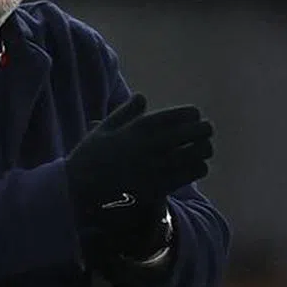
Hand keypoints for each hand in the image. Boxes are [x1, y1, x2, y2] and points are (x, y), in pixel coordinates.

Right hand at [65, 94, 213, 254]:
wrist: (81, 189)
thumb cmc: (90, 156)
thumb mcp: (104, 128)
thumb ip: (126, 112)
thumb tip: (142, 97)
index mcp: (142, 126)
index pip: (184, 115)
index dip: (193, 115)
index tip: (193, 118)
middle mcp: (155, 144)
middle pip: (197, 132)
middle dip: (204, 131)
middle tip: (203, 134)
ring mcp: (160, 165)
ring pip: (199, 153)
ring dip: (203, 150)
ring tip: (201, 150)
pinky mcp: (162, 185)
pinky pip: (192, 173)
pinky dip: (198, 168)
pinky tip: (194, 167)